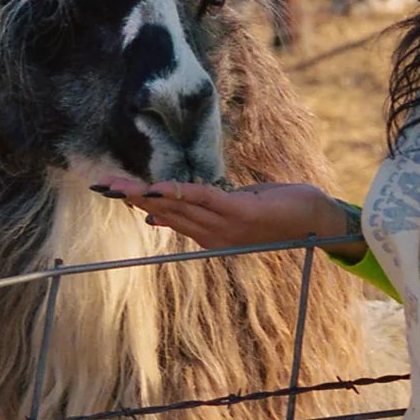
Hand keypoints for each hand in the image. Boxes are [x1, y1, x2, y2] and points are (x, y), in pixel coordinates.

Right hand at [89, 176, 363, 259]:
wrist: (318, 220)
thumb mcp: (235, 209)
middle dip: (132, 197)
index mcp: (210, 233)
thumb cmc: (279, 211)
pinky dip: (180, 194)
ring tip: (119, 186)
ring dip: (147, 194)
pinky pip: (204, 201)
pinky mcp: (241, 215)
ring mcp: (226, 227)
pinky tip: (159, 188)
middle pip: (165, 212)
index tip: (109, 190)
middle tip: (102, 184)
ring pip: (179, 207)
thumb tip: (159, 212)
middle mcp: (213, 235)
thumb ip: (201, 209)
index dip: (137, 202)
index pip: (166, 215)